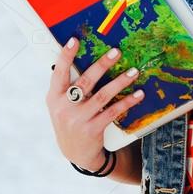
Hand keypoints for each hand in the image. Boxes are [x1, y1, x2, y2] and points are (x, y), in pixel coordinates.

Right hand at [45, 37, 144, 170]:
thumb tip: (84, 59)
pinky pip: (113, 112)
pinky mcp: (93, 129)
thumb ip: (68, 86)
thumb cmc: (69, 120)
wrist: (74, 152)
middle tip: (116, 52)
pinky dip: (127, 102)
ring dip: (120, 82)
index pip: (58, 72)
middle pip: (85, 81)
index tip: (75, 40)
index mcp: (54, 96)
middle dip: (102, 64)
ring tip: (134, 71)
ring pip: (102, 96)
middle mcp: (64, 107)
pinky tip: (138, 94)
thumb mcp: (60, 104)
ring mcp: (78, 119)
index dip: (66, 56)